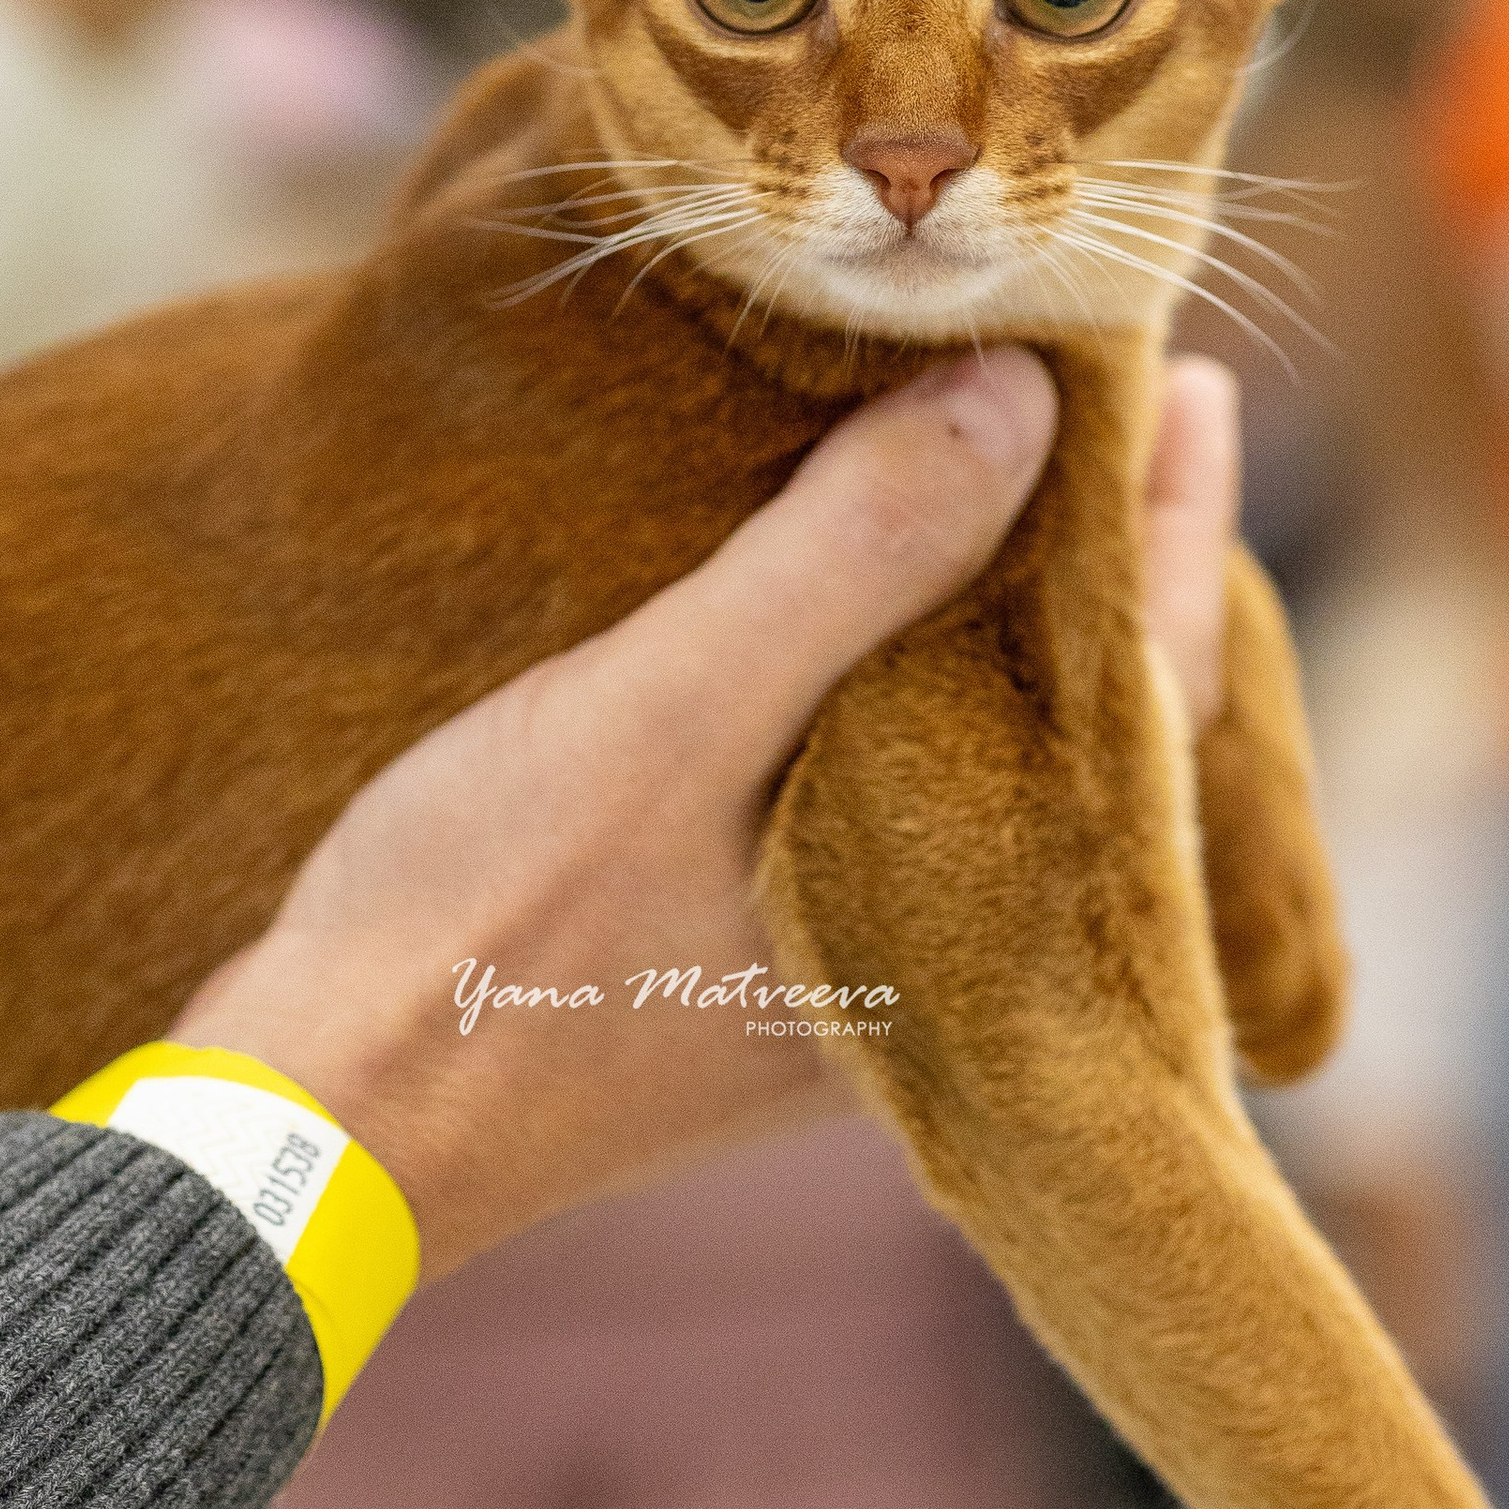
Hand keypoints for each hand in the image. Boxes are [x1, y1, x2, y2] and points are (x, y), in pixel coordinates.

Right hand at [181, 350, 1243, 1275]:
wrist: (315, 1127)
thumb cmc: (489, 936)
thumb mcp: (674, 712)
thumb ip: (850, 562)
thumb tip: (1024, 400)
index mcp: (971, 921)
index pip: (1147, 699)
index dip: (1176, 531)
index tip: (1193, 381)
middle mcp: (939, 961)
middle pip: (1087, 734)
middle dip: (1110, 570)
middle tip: (1132, 407)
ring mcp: (845, 971)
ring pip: (982, 762)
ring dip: (1001, 618)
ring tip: (1015, 473)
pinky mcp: (751, 962)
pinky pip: (881, 790)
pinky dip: (897, 677)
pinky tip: (858, 604)